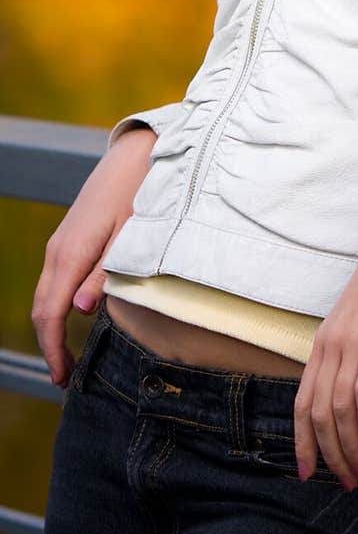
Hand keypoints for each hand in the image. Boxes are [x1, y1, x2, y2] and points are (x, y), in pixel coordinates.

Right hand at [31, 126, 155, 386]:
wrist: (136, 155)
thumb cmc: (140, 194)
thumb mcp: (131, 236)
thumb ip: (106, 273)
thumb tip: (81, 311)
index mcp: (71, 254)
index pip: (51, 314)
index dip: (54, 349)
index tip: (63, 377)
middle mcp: (58, 251)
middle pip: (42, 309)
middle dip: (50, 346)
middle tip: (65, 378)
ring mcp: (60, 244)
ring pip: (46, 295)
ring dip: (51, 328)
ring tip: (68, 357)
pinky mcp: (68, 239)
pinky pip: (54, 281)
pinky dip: (57, 307)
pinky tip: (74, 318)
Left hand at [293, 197, 357, 489]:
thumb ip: (352, 350)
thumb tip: (355, 386)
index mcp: (322, 343)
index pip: (302, 402)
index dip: (301, 442)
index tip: (309, 473)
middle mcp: (330, 345)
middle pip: (318, 413)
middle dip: (329, 455)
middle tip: (347, 481)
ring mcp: (353, 341)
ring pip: (339, 409)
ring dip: (349, 447)